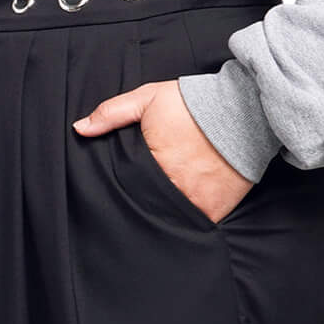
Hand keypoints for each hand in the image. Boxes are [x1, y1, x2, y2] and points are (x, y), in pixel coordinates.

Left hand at [72, 80, 256, 222]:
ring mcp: (195, 202)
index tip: (121, 188)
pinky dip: (186, 221)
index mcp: (152, 163)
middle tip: (137, 201)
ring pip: (168, 219)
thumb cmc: (193, 104)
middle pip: (145, 206)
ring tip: (156, 209)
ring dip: (161, 215)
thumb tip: (79, 129)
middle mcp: (173, 188)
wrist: (244, 110)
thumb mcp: (148, 99)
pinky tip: (178, 214)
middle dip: (139, 205)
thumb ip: (112, 113)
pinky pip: (194, 224)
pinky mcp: (215, 210)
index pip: (125, 187)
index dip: (120, 189)